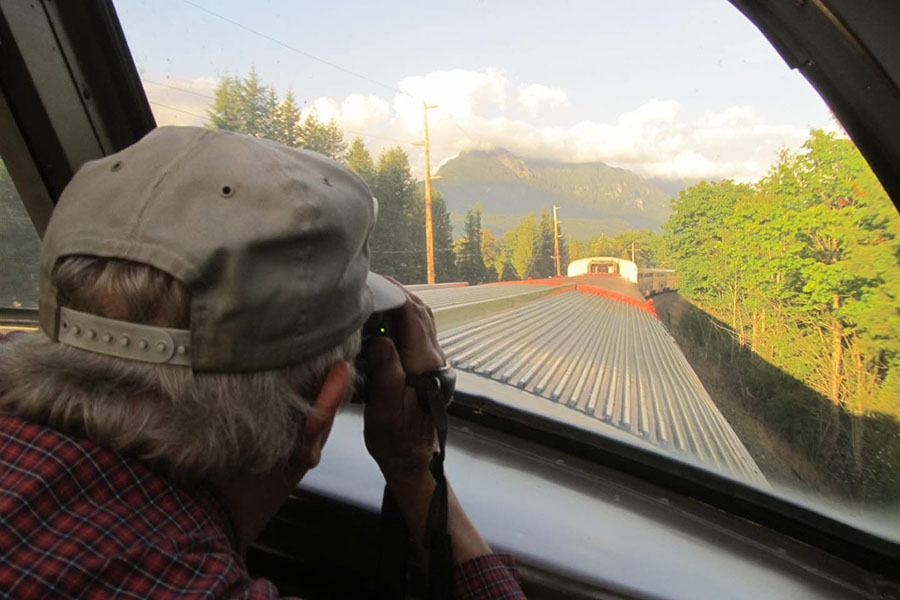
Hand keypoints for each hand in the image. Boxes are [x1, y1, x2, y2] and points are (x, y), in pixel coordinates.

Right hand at [362, 285, 492, 563]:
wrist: (411, 459)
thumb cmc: (394, 438)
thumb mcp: (384, 410)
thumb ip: (386, 374)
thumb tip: (382, 340)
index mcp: (424, 364)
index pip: (412, 316)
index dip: (393, 295)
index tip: (370, 282)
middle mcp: (434, 357)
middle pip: (420, 312)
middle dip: (397, 292)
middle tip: (370, 280)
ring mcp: (433, 361)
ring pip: (422, 319)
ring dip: (402, 303)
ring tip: (375, 292)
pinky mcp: (427, 366)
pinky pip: (418, 331)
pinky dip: (403, 317)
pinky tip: (383, 316)